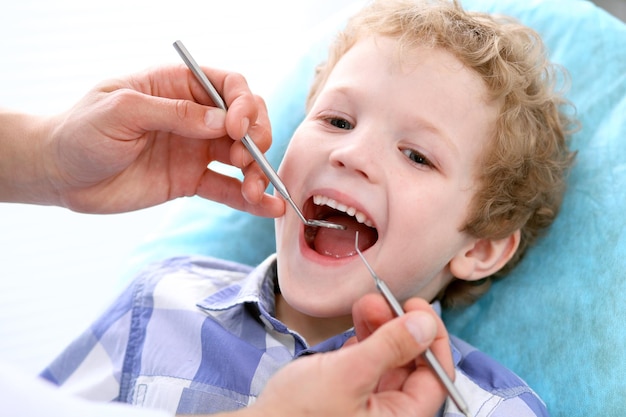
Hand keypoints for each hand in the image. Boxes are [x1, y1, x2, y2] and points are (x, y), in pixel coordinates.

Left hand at [1, 65, 283, 215]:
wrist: (60, 174)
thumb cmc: (81, 131)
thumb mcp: (122, 111)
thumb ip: (173, 113)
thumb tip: (224, 123)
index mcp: (177, 86)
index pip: (229, 85)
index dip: (244, 104)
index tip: (238, 129)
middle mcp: (193, 115)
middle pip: (246, 120)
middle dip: (257, 139)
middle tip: (246, 160)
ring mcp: (195, 149)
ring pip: (242, 156)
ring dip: (256, 171)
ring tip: (254, 190)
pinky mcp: (190, 180)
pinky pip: (226, 187)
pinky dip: (249, 198)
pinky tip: (268, 207)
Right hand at [246, 294, 451, 416]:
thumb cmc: (297, 414)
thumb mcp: (349, 374)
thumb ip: (391, 346)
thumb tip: (426, 323)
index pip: (435, 378)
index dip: (430, 339)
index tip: (417, 307)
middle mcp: (388, 416)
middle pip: (411, 367)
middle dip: (399, 328)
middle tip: (384, 299)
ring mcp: (367, 408)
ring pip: (387, 362)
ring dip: (380, 330)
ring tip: (364, 303)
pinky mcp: (347, 399)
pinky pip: (367, 368)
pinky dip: (364, 343)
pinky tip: (357, 324)